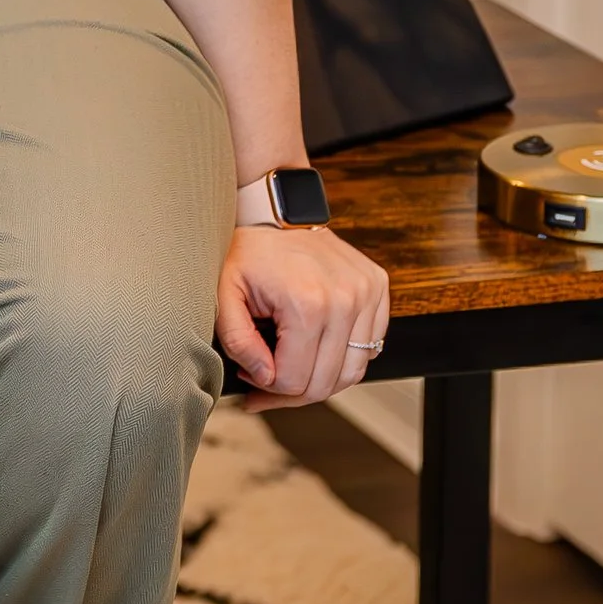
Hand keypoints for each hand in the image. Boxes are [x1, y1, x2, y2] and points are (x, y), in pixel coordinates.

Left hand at [215, 221, 389, 408]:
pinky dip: (345, 357)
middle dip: (292, 391)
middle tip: (267, 379)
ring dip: (321, 379)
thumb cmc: (249, 252)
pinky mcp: (377, 287)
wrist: (275, 213)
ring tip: (293, 366)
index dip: (268, 388)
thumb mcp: (225, 295)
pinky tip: (318, 347)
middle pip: (326, 383)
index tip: (251, 375)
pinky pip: (370, 346)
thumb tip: (264, 379)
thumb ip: (239, 343)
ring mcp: (367, 292)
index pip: (295, 381)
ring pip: (352, 371)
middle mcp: (346, 299)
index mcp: (307, 302)